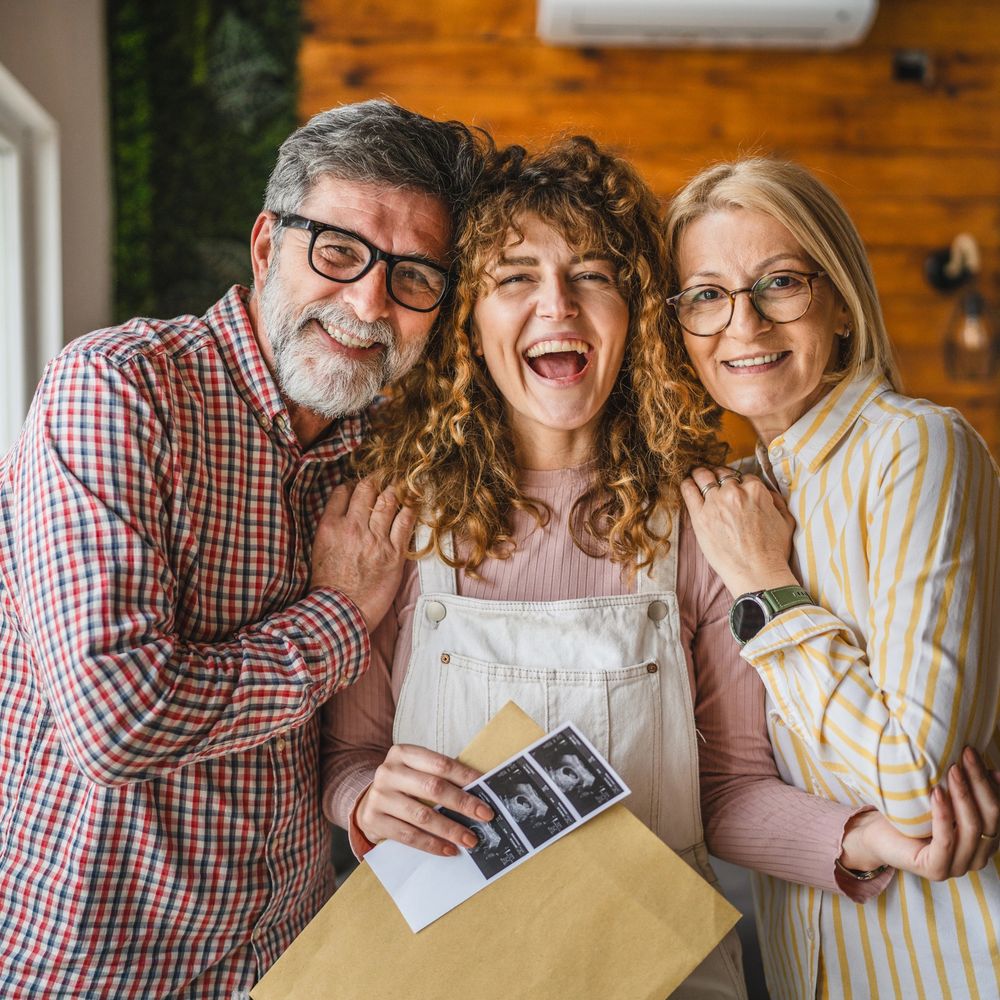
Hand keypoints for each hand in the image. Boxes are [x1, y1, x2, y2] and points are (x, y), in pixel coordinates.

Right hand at [310, 477, 416, 631]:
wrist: (341, 611)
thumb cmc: (328, 585)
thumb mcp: (319, 550)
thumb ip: (331, 528)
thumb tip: (343, 512)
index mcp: (330, 526)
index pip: (343, 491)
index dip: (353, 485)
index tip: (359, 487)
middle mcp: (353, 527)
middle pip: (367, 489)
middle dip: (376, 480)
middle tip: (382, 478)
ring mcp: (375, 539)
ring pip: (388, 500)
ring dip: (394, 491)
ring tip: (398, 489)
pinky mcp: (394, 552)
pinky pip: (405, 521)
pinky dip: (410, 509)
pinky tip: (411, 504)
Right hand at [356, 744, 494, 856]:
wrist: (367, 803)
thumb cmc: (403, 786)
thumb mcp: (417, 773)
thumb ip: (442, 777)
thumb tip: (480, 791)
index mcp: (402, 753)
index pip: (440, 764)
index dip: (466, 777)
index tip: (487, 789)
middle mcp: (388, 772)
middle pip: (433, 788)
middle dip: (463, 803)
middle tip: (485, 815)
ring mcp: (379, 797)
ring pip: (422, 815)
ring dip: (450, 829)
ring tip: (470, 838)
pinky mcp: (373, 820)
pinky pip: (408, 836)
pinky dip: (432, 844)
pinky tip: (449, 849)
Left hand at [680, 465, 797, 596]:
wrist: (757, 572)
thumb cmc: (773, 551)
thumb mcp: (786, 521)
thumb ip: (777, 502)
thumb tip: (768, 493)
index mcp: (756, 490)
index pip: (745, 477)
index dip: (740, 484)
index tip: (736, 489)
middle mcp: (734, 492)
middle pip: (723, 475)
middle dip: (720, 476)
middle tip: (716, 481)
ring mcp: (715, 502)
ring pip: (704, 477)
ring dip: (701, 475)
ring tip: (698, 477)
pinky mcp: (699, 516)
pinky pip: (689, 491)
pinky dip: (687, 485)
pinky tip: (687, 484)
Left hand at [840, 748, 999, 880]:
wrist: (877, 833)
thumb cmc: (912, 814)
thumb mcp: (943, 799)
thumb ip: (967, 790)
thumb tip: (996, 772)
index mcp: (985, 841)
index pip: (997, 810)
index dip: (988, 782)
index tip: (974, 754)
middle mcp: (978, 856)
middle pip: (990, 819)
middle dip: (979, 782)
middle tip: (966, 755)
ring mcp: (958, 867)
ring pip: (972, 829)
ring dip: (964, 795)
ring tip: (952, 769)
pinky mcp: (936, 870)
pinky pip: (946, 842)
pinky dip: (943, 815)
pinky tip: (937, 793)